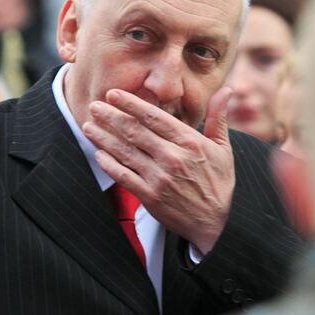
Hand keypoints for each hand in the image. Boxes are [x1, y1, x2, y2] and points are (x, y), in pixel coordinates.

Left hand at [83, 87, 234, 253]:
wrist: (215, 223)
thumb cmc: (218, 183)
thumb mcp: (223, 149)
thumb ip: (218, 118)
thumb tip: (226, 90)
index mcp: (190, 141)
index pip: (154, 117)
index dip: (131, 104)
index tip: (113, 94)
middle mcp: (173, 157)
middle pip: (135, 132)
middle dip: (111, 117)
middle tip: (94, 106)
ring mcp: (160, 177)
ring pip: (126, 152)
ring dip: (104, 138)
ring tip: (88, 126)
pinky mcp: (150, 196)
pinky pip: (124, 177)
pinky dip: (109, 165)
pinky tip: (98, 154)